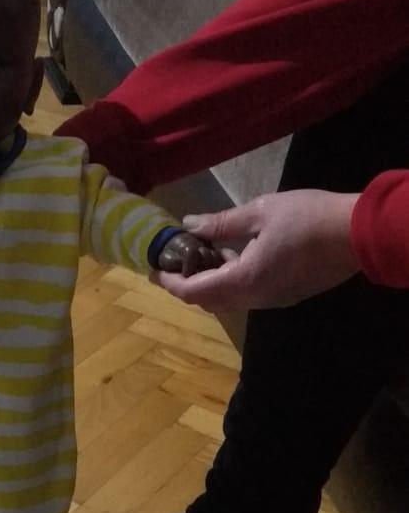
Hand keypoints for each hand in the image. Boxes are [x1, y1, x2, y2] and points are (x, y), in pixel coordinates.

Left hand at [152, 190, 359, 310]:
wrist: (358, 233)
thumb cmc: (307, 217)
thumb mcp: (260, 212)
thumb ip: (221, 223)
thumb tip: (188, 225)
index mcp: (244, 281)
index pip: (194, 293)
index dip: (170, 283)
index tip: (154, 270)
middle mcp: (255, 299)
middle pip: (210, 300)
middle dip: (189, 282)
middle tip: (178, 257)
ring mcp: (272, 300)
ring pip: (230, 298)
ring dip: (213, 279)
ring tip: (205, 248)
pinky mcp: (287, 295)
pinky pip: (249, 293)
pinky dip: (233, 278)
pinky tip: (235, 252)